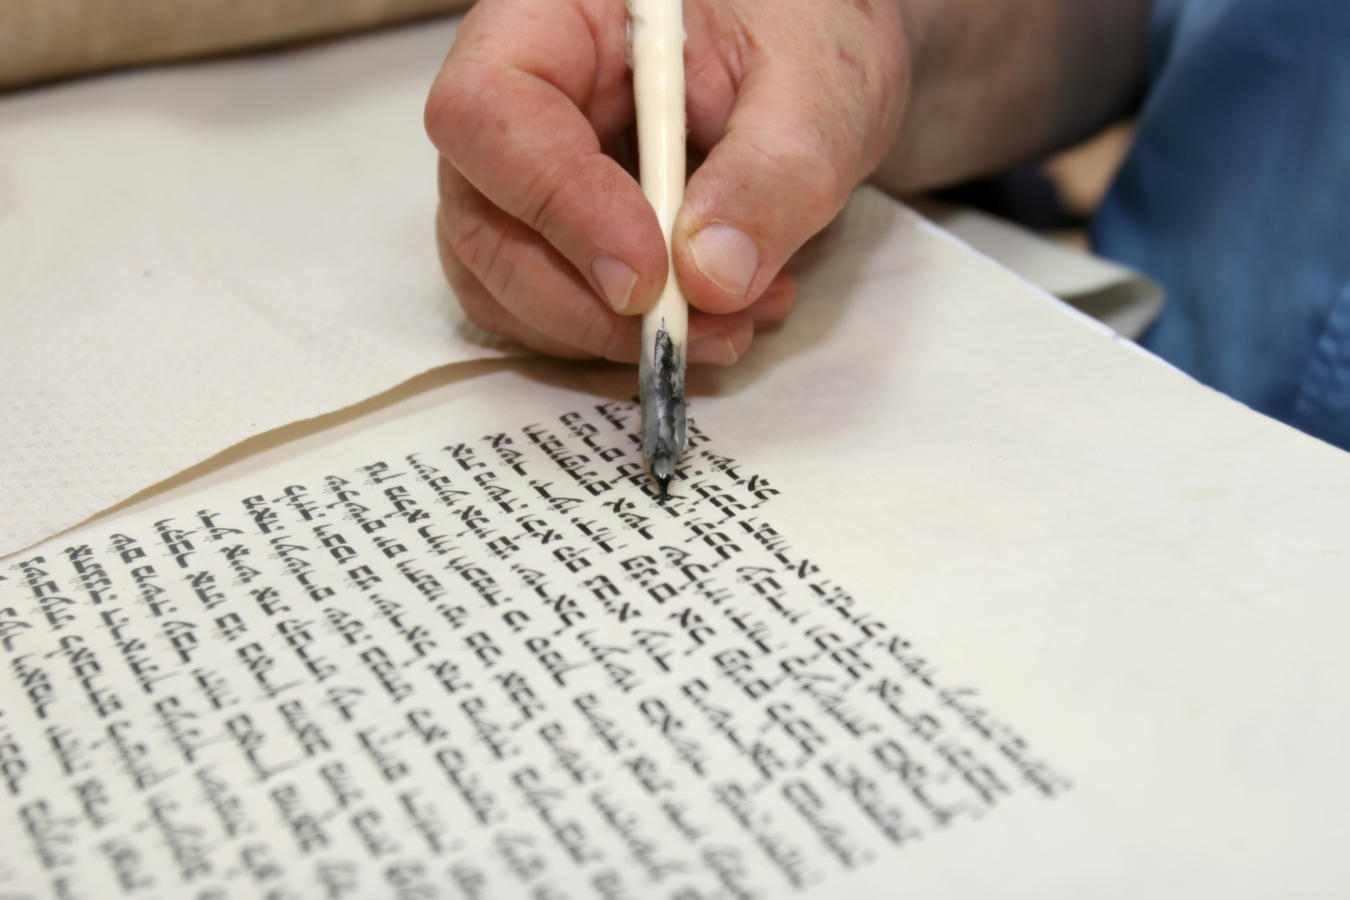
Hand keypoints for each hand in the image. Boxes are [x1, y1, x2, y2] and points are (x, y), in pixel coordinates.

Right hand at [425, 0, 909, 363]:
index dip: (559, 204)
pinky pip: (544, 314)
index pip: (491, 112)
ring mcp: (521, 177)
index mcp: (553, 17)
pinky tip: (711, 320)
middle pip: (480, 219)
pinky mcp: (549, 238)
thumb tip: (709, 279)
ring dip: (606, 335)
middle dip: (585, 302)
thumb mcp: (818, 89)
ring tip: (731, 322)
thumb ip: (773, 174)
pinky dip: (619, 342)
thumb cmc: (804, 36)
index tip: (647, 274)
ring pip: (501, 284)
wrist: (814, 71)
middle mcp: (515, 100)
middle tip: (695, 328)